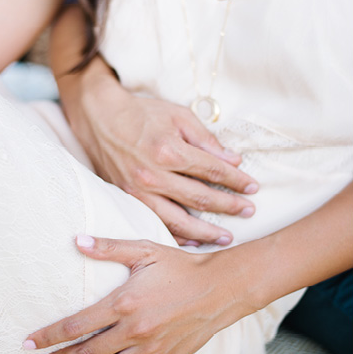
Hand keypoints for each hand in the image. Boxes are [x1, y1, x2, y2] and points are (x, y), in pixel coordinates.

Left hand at [24, 235, 258, 353]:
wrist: (221, 288)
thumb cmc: (183, 266)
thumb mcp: (146, 250)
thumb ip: (109, 247)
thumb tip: (76, 240)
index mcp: (124, 302)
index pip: (74, 325)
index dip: (47, 337)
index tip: (28, 343)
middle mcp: (133, 329)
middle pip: (83, 353)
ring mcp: (148, 348)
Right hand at [64, 68, 258, 244]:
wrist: (100, 116)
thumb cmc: (143, 113)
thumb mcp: (180, 116)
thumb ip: (207, 141)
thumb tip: (234, 160)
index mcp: (169, 151)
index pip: (213, 171)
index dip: (236, 181)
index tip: (253, 188)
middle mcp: (153, 175)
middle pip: (200, 198)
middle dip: (229, 207)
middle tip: (249, 212)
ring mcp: (138, 190)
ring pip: (178, 220)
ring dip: (206, 232)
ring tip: (227, 237)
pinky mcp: (127, 199)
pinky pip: (155, 223)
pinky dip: (176, 236)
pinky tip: (194, 241)